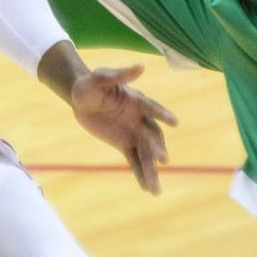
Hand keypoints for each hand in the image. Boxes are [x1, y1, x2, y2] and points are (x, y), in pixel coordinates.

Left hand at [70, 64, 176, 193]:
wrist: (82, 99)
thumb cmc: (91, 83)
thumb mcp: (101, 77)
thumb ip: (120, 74)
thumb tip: (141, 66)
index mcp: (136, 100)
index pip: (151, 108)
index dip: (162, 114)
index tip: (174, 122)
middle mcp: (140, 118)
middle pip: (152, 136)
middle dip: (157, 147)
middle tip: (163, 159)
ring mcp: (134, 133)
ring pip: (146, 153)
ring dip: (152, 170)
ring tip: (156, 190)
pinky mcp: (125, 144)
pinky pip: (135, 160)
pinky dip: (141, 174)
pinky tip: (148, 189)